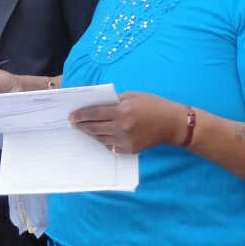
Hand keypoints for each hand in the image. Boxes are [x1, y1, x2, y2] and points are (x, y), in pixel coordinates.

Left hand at [69, 91, 186, 153]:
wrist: (172, 124)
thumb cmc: (154, 105)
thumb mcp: (134, 95)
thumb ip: (115, 100)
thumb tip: (98, 104)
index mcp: (122, 111)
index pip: (95, 113)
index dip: (81, 114)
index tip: (72, 115)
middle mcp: (122, 127)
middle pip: (94, 127)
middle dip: (82, 125)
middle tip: (73, 123)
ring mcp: (126, 141)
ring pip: (101, 138)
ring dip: (90, 133)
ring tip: (84, 129)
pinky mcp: (130, 150)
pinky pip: (111, 146)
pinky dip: (103, 140)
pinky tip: (99, 136)